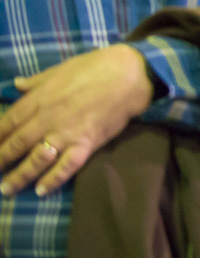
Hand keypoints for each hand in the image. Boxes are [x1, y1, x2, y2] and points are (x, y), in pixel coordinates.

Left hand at [0, 45, 152, 196]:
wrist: (129, 75)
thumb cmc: (94, 67)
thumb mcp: (59, 69)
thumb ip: (36, 81)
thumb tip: (16, 84)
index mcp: (38, 99)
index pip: (7, 123)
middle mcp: (47, 119)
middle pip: (16, 144)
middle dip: (0, 160)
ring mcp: (66, 133)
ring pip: (36, 160)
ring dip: (19, 176)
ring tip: (7, 189)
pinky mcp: (86, 143)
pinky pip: (66, 166)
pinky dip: (53, 179)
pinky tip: (41, 190)